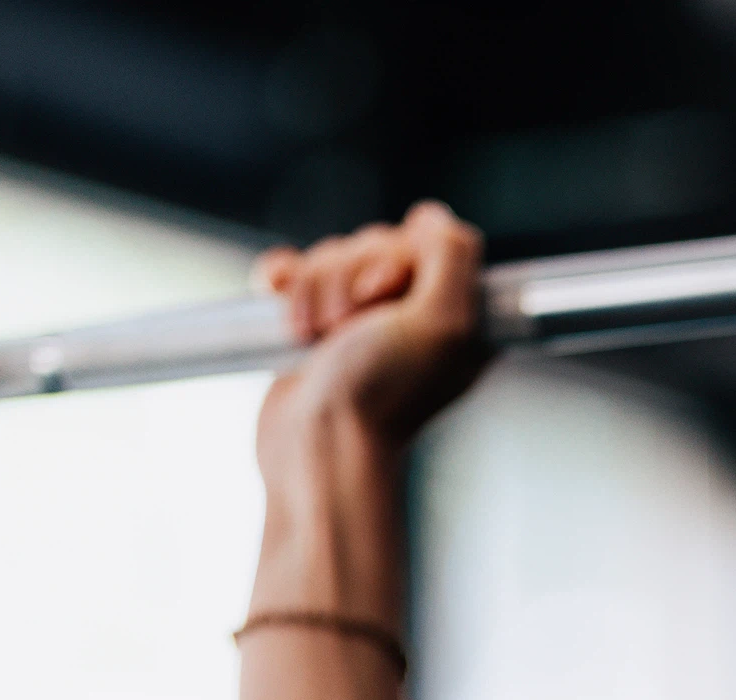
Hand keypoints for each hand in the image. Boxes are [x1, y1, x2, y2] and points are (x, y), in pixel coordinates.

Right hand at [252, 202, 493, 482]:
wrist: (318, 446)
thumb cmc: (381, 393)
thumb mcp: (443, 322)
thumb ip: (453, 256)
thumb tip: (430, 217)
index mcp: (449, 312)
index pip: (421, 238)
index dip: (394, 257)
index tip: (386, 296)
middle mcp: (407, 314)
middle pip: (369, 244)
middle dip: (347, 277)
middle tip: (349, 327)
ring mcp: (356, 322)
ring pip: (327, 258)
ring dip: (314, 292)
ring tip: (316, 338)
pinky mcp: (310, 329)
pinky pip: (291, 273)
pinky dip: (282, 286)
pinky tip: (284, 314)